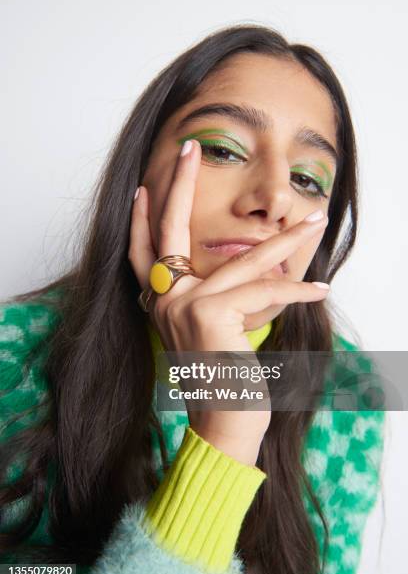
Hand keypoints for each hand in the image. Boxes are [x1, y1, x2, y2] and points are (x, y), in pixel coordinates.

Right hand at [128, 139, 328, 462]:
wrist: (222, 424)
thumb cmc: (221, 380)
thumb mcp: (212, 332)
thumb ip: (218, 297)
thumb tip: (256, 266)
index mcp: (162, 304)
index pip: (143, 252)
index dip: (142, 219)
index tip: (144, 187)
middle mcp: (165, 300)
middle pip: (171, 230)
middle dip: (181, 185)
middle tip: (190, 150)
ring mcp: (185, 304)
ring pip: (243, 260)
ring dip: (286, 241)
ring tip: (315, 220)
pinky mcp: (211, 313)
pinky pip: (264, 291)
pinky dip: (298, 291)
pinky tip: (321, 287)